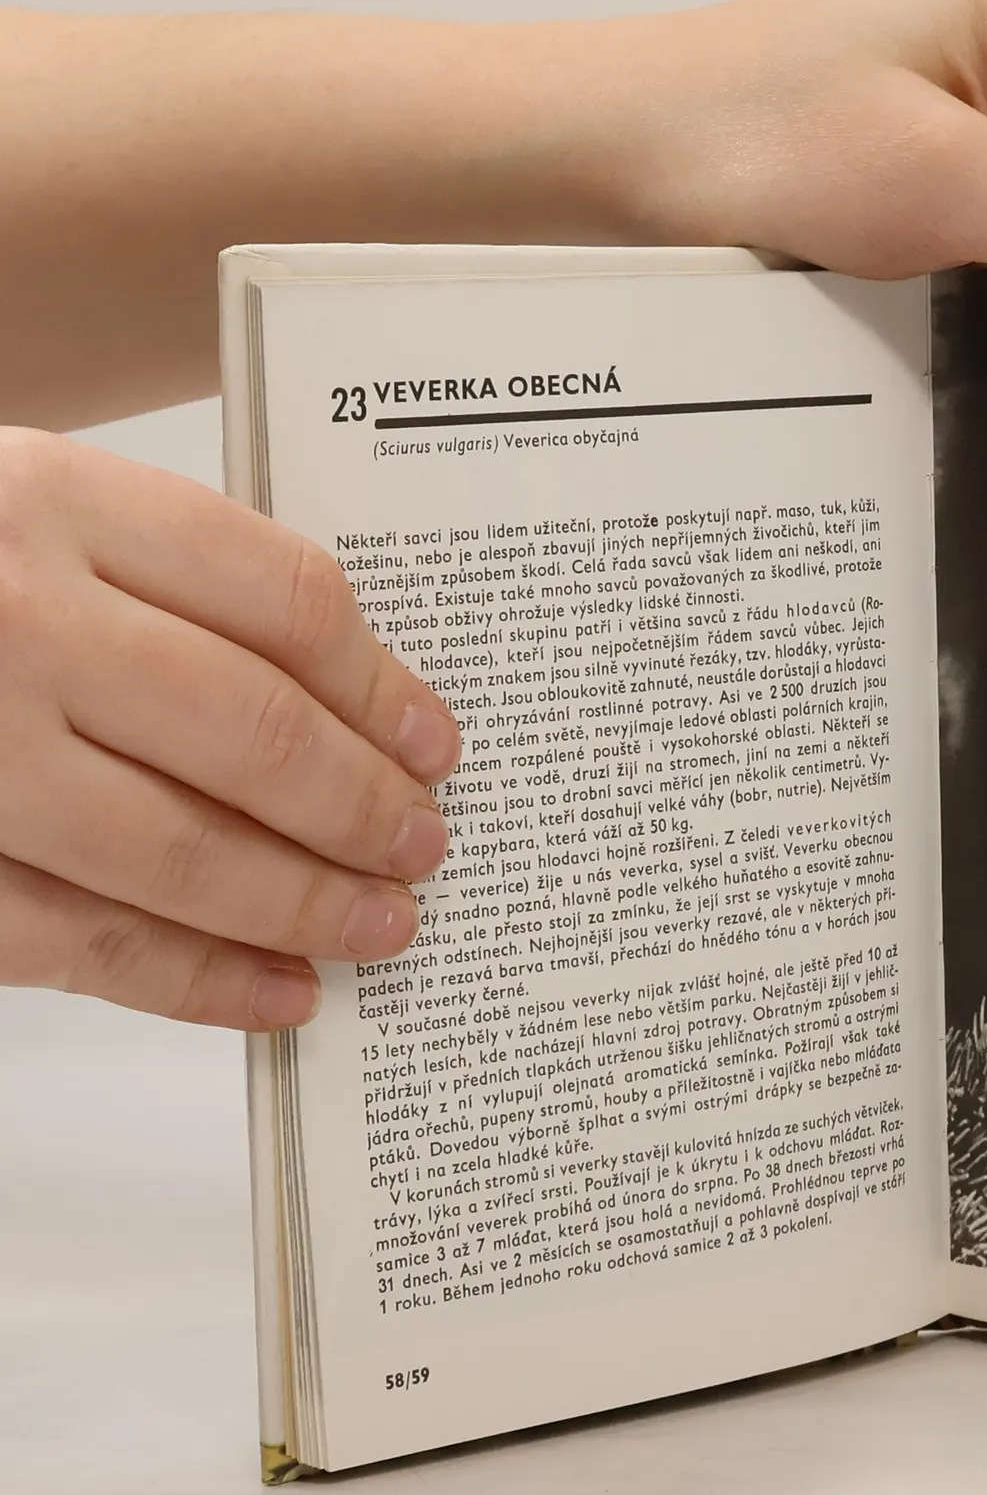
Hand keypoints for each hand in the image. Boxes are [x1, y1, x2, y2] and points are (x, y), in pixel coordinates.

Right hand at [0, 430, 461, 1027]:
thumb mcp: (30, 510)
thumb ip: (165, 581)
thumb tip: (354, 703)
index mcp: (55, 500)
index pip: (284, 601)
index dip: (382, 688)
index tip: (436, 744)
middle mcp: (9, 618)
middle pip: (252, 732)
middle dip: (361, 808)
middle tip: (424, 847)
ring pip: (178, 850)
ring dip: (303, 904)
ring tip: (384, 927)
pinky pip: (80, 940)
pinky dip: (196, 980)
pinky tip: (276, 994)